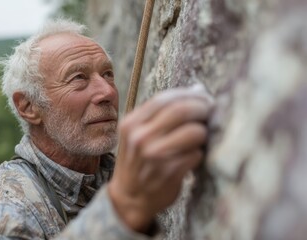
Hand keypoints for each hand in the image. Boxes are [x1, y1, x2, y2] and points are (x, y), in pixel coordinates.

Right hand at [108, 85, 213, 232]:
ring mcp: (154, 156)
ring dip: (204, 132)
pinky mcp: (169, 173)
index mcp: (131, 123)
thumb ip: (161, 113)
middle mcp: (140, 137)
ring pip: (194, 132)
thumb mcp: (138, 134)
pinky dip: (199, 153)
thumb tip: (197, 89)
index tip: (202, 98)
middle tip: (212, 112)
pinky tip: (193, 156)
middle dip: (203, 108)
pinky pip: (197, 154)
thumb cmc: (138, 162)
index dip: (189, 95)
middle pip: (181, 110)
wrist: (129, 198)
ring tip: (201, 137)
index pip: (164, 98)